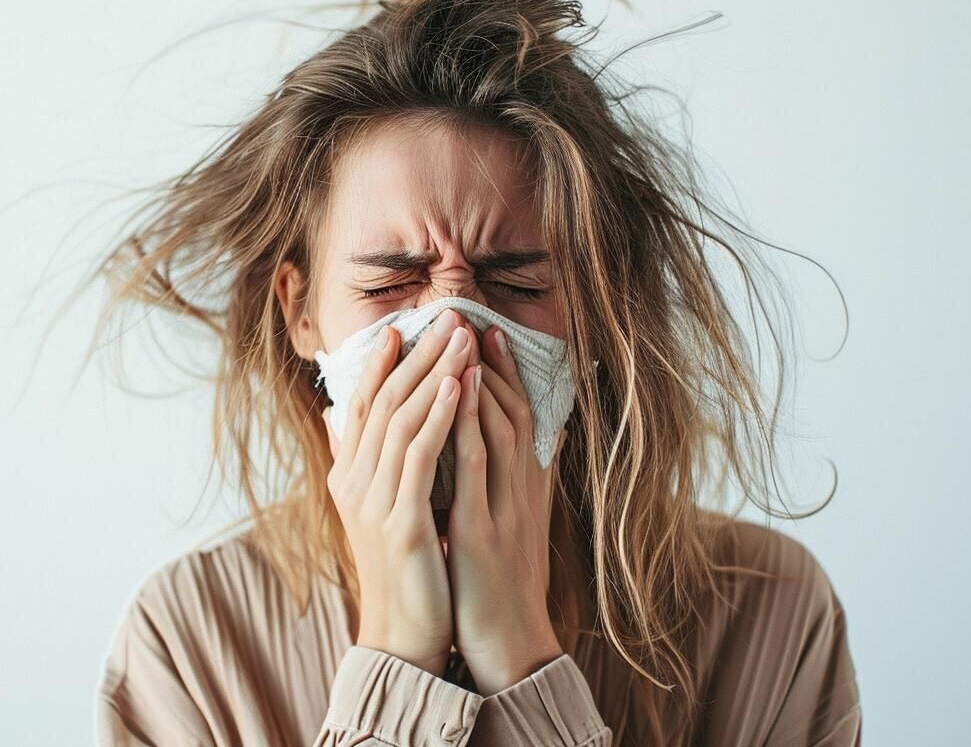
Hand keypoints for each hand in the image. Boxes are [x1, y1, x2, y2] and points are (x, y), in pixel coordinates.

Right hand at [321, 308, 470, 677]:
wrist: (404, 636)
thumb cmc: (402, 573)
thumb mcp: (376, 510)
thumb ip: (359, 461)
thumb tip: (333, 416)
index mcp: (347, 479)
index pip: (360, 408)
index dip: (378, 366)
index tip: (400, 328)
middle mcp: (353, 484)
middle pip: (382, 404)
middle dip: (415, 357)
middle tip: (445, 318)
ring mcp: (374, 502)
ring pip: (401, 421)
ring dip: (433, 374)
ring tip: (460, 339)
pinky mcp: (400, 522)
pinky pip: (419, 457)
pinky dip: (438, 417)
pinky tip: (457, 388)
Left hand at [445, 320, 572, 694]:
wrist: (511, 651)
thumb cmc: (496, 591)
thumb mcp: (498, 531)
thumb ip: (496, 488)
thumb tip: (498, 451)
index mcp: (520, 493)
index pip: (515, 419)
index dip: (503, 375)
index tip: (487, 333)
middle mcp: (518, 493)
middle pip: (509, 413)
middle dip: (490, 364)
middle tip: (472, 319)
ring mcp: (503, 510)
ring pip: (495, 430)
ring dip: (479, 382)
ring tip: (463, 340)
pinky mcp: (481, 532)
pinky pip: (472, 470)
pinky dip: (463, 427)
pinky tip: (450, 397)